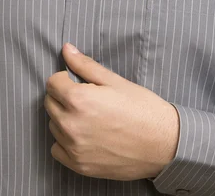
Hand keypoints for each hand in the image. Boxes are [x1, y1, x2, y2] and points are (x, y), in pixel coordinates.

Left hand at [44, 43, 179, 180]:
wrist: (165, 144)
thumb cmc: (143, 109)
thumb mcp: (115, 81)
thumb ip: (85, 65)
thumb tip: (66, 49)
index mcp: (78, 100)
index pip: (52, 83)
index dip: (65, 79)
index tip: (77, 83)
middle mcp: (70, 124)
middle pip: (50, 104)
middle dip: (63, 98)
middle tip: (86, 100)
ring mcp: (73, 147)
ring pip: (53, 126)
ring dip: (64, 119)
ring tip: (89, 118)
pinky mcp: (79, 165)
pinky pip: (57, 149)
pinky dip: (66, 142)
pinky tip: (84, 137)